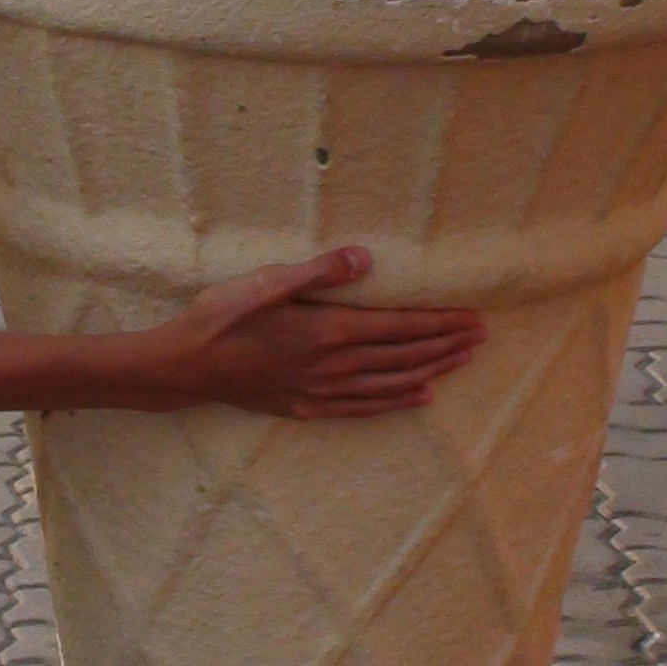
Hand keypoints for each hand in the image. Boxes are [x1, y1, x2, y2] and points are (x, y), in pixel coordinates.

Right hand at [131, 248, 484, 422]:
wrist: (185, 368)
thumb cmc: (222, 317)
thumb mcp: (267, 281)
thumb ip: (320, 271)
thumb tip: (365, 258)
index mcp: (329, 331)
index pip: (399, 326)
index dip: (439, 322)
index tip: (471, 317)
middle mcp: (334, 366)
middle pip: (404, 355)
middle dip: (446, 345)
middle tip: (481, 336)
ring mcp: (323, 391)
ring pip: (392, 382)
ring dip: (431, 370)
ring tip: (462, 360)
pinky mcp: (309, 407)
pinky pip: (366, 407)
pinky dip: (397, 401)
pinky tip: (420, 396)